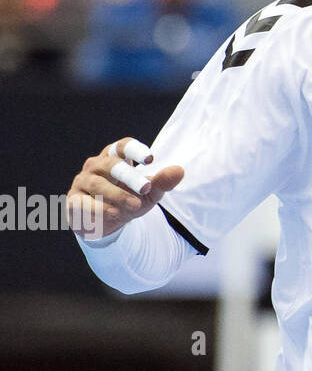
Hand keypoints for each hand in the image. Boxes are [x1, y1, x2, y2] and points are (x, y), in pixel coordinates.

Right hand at [66, 137, 184, 240]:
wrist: (109, 223)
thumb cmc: (130, 199)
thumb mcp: (150, 193)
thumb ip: (162, 181)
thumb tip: (179, 171)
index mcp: (115, 157)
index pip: (122, 146)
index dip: (135, 150)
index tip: (150, 159)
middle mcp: (96, 166)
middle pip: (111, 164)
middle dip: (130, 176)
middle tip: (147, 188)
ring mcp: (82, 182)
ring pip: (97, 184)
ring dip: (117, 195)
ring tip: (135, 205)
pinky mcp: (73, 200)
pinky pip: (82, 202)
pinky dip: (98, 208)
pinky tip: (114, 213)